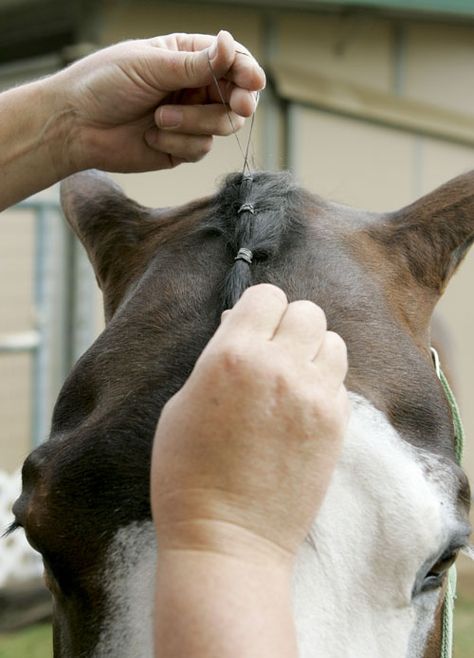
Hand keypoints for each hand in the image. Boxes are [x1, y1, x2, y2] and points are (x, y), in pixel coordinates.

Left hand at [49, 30, 264, 173]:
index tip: (253, 81)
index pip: (231, 61)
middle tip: (237, 106)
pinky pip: (200, 149)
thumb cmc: (104, 84)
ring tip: (159, 120)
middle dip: (236, 102)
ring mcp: (190, 119)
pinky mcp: (182, 148)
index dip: (247, 71)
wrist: (75, 127)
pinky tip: (150, 136)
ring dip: (194, 123)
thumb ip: (194, 64)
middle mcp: (194, 87)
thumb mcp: (150, 66)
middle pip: (237, 96)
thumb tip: (230, 44)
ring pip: (222, 124)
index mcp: (187, 56)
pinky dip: (177, 144)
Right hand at [151, 284, 349, 564]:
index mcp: (232, 356)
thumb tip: (241, 333)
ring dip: (313, 351)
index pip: (266, 297)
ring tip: (292, 376)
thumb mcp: (181, 404)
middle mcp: (280, 367)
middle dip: (289, 324)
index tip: (251, 324)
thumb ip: (217, 360)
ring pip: (333, 341)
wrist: (228, 537)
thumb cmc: (187, 474)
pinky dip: (324, 384)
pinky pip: (340, 382)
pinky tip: (302, 408)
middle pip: (308, 311)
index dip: (257, 308)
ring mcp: (314, 396)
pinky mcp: (336, 424)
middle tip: (273, 350)